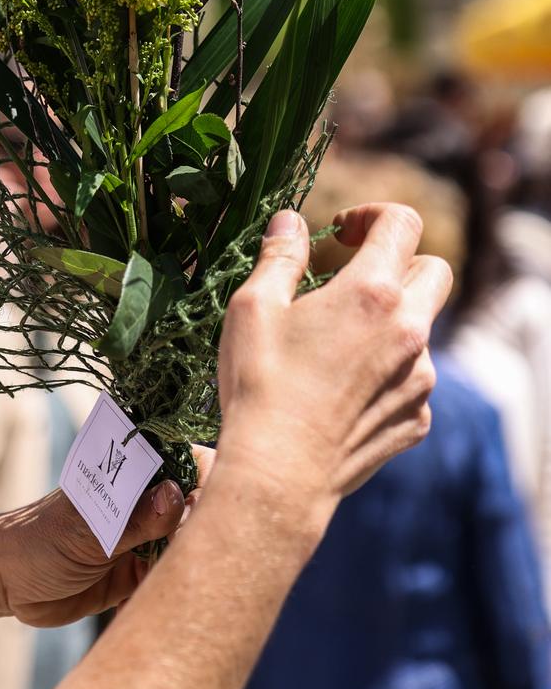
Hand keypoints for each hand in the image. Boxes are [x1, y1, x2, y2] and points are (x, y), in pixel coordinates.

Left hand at [0, 447, 213, 627]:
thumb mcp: (86, 531)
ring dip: (192, 561)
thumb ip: (133, 519)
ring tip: (188, 578)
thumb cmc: (37, 540)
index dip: (207, 476)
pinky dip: (176, 589)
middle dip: (207, 525)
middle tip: (196, 550)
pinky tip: (175, 600)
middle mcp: (143, 502)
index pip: (183, 460)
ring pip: (187, 544)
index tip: (214, 502)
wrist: (4, 584)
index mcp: (129, 475)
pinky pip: (170, 580)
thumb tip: (177, 495)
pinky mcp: (138, 577)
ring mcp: (143, 539)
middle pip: (196, 504)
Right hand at [217, 203, 450, 515]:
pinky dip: (389, 369)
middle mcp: (411, 331)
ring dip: (391, 320)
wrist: (279, 474)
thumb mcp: (254, 305)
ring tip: (337, 342)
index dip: (372, 214)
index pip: (402, 224)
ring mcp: (421, 379)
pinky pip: (415, 377)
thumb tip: (290, 221)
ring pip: (423, 328)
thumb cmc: (261, 383)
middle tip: (353, 277)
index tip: (341, 233)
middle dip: (399, 262)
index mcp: (372, 293)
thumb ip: (279, 255)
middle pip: (433, 270)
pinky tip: (345, 386)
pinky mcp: (418, 418)